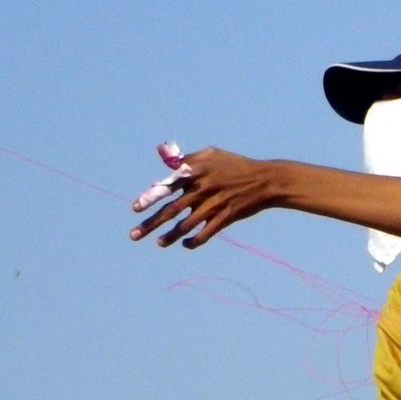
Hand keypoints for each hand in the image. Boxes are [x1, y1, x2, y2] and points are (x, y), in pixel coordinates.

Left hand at [128, 146, 277, 249]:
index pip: (167, 186)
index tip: (135, 208)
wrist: (266, 180)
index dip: (150, 197)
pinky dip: (194, 241)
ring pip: (186, 225)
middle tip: (134, 235)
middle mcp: (202, 189)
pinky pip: (205, 234)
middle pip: (171, 210)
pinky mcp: (226, 217)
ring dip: (170, 237)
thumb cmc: (237, 165)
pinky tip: (185, 244)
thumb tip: (169, 164)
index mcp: (197, 172)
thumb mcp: (213, 154)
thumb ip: (190, 159)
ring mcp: (214, 205)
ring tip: (159, 243)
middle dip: (150, 224)